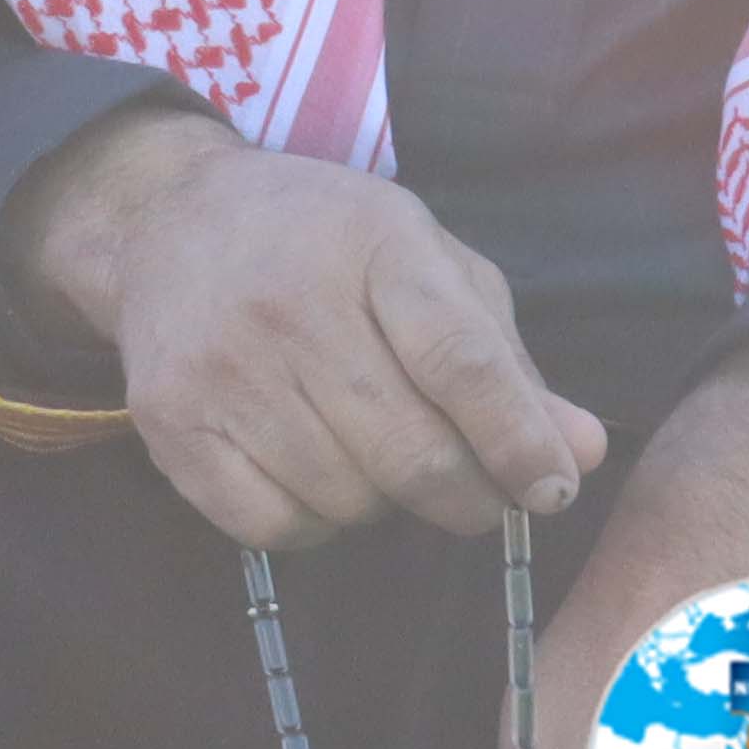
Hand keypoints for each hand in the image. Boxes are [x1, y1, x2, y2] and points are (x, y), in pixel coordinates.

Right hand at [9, 109, 605, 549]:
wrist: (169, 221)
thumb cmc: (325, 243)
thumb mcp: (428, 266)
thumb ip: (505, 363)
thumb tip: (578, 453)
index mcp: (376, 244)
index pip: (461, 362)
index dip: (517, 440)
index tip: (551, 490)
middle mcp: (292, 302)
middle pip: (412, 451)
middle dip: (469, 496)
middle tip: (480, 496)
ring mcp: (223, 367)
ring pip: (348, 500)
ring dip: (385, 504)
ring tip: (375, 454)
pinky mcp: (171, 424)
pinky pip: (274, 527)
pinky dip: (314, 523)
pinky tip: (315, 474)